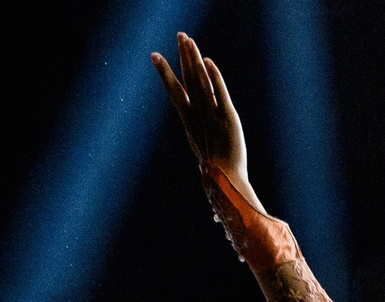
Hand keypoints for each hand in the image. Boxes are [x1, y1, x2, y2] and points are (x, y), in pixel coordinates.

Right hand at [153, 34, 250, 197]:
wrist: (224, 184)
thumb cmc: (214, 171)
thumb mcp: (202, 146)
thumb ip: (198, 131)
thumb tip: (194, 126)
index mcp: (189, 121)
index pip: (175, 91)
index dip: (166, 72)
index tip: (155, 55)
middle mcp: (197, 115)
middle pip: (188, 80)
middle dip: (183, 57)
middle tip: (180, 35)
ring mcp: (211, 116)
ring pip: (200, 82)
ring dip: (194, 60)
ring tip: (188, 40)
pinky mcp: (228, 118)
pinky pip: (219, 94)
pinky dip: (213, 78)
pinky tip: (208, 62)